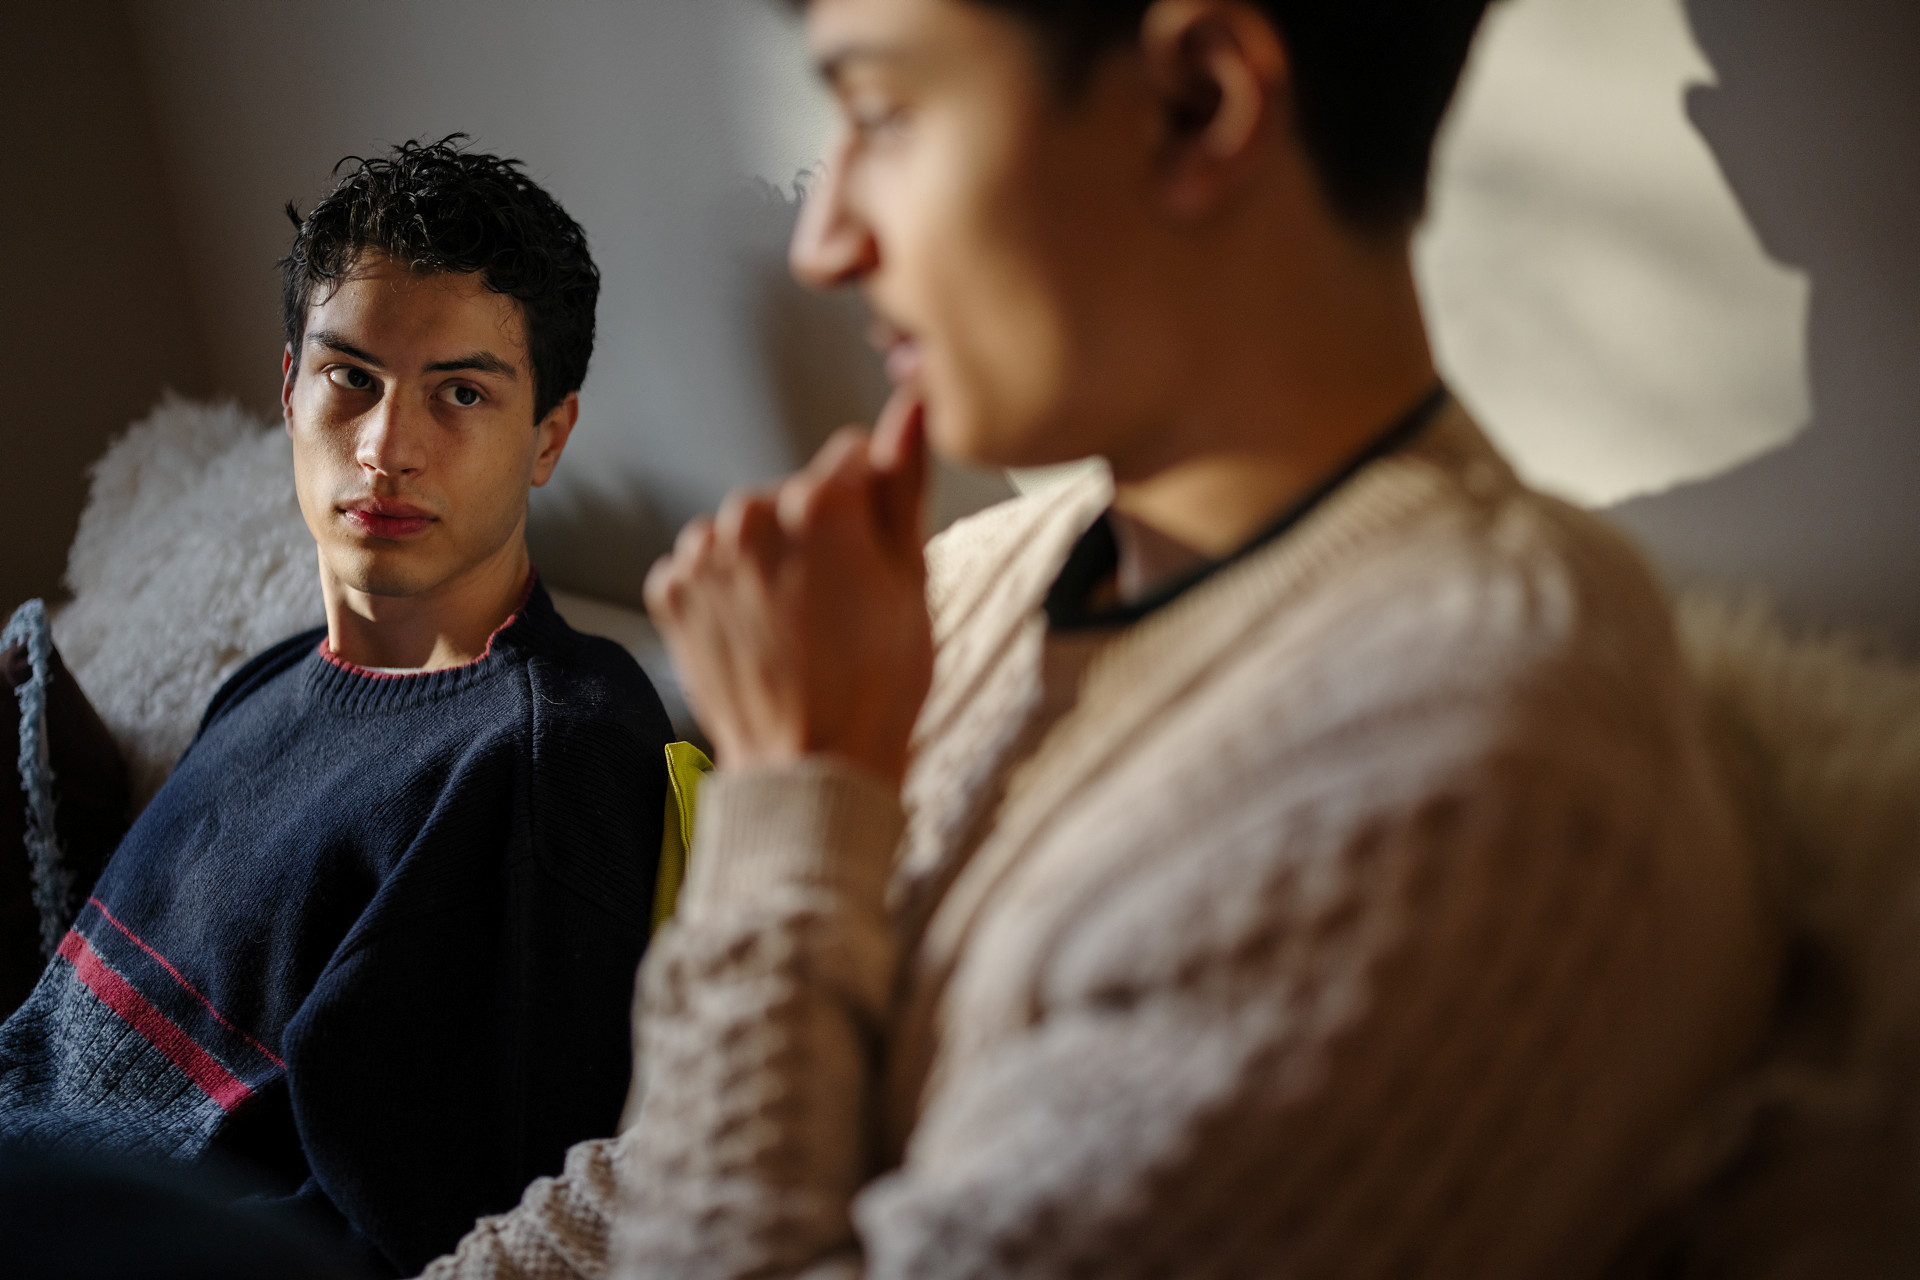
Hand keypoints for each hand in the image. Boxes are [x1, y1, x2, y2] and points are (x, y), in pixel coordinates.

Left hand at [644, 392, 933, 789]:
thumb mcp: (913, 580)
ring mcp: (702, 556)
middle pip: (793, 494)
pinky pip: (704, 565)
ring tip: (795, 624)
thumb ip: (903, 482)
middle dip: (815, 533)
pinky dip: (726, 590)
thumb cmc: (876, 687)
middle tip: (838, 605)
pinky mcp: (669, 591)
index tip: (874, 560)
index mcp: (818, 504)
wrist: (809, 769)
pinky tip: (757, 631)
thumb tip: (911, 406)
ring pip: (746, 529)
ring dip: (767, 560)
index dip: (872, 506)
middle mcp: (749, 515)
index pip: (851, 460)